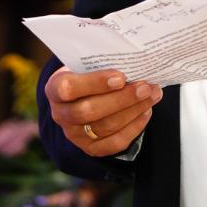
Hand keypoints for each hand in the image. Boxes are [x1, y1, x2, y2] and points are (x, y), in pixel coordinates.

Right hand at [44, 67, 162, 156]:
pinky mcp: (91, 148)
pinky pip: (115, 142)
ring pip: (106, 126)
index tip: (121, 76)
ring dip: (133, 110)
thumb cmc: (85, 74)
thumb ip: (100, 62)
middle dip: (122, 99)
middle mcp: (61, 114)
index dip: (95, 83)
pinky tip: (146, 111)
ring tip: (152, 95)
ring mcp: (75, 134)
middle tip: (145, 86)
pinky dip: (134, 127)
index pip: (69, 88)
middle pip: (90, 111)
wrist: (80, 96)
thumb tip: (131, 58)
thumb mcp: (83, 64)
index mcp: (54, 89)